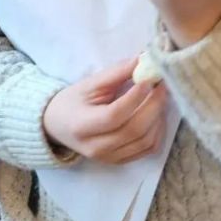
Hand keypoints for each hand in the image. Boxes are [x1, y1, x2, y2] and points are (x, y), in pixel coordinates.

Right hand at [42, 60, 166, 164]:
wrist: (59, 125)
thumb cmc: (74, 101)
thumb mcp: (89, 83)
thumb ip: (116, 72)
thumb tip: (144, 59)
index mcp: (83, 125)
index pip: (114, 115)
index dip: (135, 97)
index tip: (149, 79)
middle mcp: (96, 147)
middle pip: (134, 129)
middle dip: (154, 104)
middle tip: (162, 85)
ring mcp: (109, 157)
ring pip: (145, 141)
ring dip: (159, 117)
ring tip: (159, 97)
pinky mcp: (119, 161)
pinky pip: (148, 149)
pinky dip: (158, 131)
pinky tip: (156, 114)